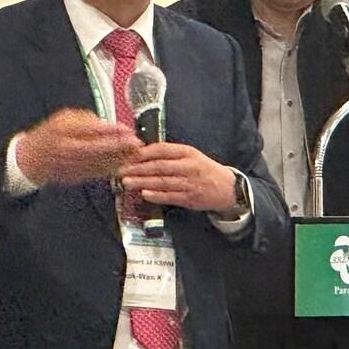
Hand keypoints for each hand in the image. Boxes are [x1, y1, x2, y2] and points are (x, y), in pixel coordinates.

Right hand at [17, 108, 141, 185]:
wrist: (31, 158)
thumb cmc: (50, 135)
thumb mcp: (65, 119)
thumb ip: (88, 121)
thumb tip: (111, 127)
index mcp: (62, 130)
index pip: (91, 130)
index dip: (112, 131)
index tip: (128, 131)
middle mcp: (66, 148)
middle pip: (97, 149)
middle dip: (119, 147)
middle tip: (136, 144)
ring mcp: (70, 165)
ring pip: (98, 163)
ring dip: (119, 160)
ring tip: (134, 155)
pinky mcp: (75, 177)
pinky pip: (96, 174)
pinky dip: (110, 170)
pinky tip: (122, 165)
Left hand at [118, 143, 237, 212]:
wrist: (227, 188)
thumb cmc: (204, 169)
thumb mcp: (190, 155)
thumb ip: (170, 154)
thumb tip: (142, 152)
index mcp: (187, 152)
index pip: (162, 150)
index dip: (143, 152)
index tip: (128, 154)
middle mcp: (188, 166)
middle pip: (159, 166)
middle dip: (138, 168)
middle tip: (121, 170)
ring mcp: (189, 183)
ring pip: (162, 182)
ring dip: (143, 182)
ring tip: (127, 182)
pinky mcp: (190, 198)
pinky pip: (170, 196)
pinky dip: (156, 195)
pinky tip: (144, 194)